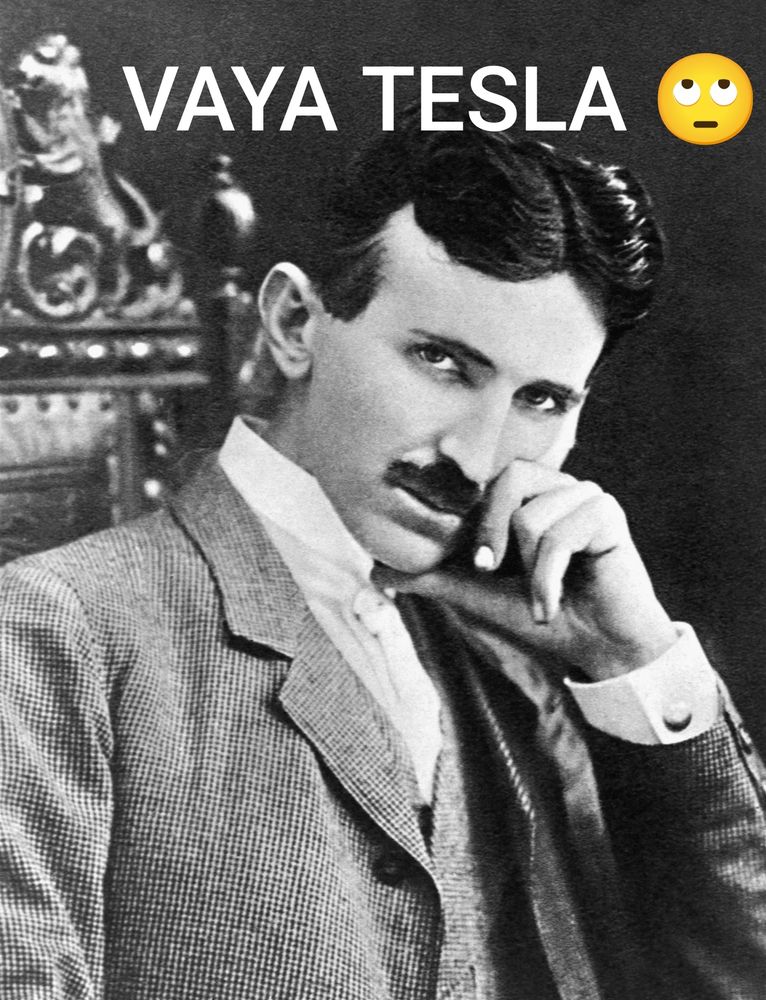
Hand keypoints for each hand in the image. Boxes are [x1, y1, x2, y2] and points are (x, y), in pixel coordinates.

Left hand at [374, 461, 677, 680]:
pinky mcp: (608, 514)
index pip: (487, 477)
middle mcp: (557, 486)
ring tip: (540, 597)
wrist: (595, 648)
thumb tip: (375, 570)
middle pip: (509, 478)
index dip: (474, 518)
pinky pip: (558, 536)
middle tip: (495, 572)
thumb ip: (432, 575)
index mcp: (528, 494)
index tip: (476, 563)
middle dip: (493, 534)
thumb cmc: (541, 614)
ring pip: (531, 515)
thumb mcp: (477, 593)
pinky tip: (553, 604)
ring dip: (528, 572)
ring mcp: (586, 496)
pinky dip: (546, 581)